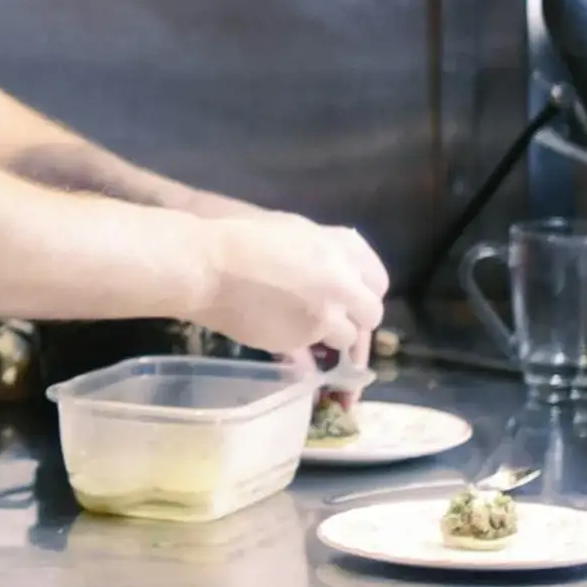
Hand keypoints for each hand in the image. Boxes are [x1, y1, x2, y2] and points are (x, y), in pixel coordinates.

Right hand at [186, 212, 387, 364]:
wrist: (208, 266)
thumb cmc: (244, 237)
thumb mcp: (296, 232)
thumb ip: (328, 254)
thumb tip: (339, 276)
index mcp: (344, 247)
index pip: (377, 280)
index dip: (364, 291)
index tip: (352, 296)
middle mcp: (344, 283)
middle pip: (371, 314)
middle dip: (356, 319)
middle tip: (332, 317)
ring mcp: (325, 316)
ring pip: (346, 338)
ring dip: (331, 335)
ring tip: (302, 325)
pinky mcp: (301, 341)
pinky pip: (313, 354)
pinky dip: (302, 349)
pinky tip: (281, 333)